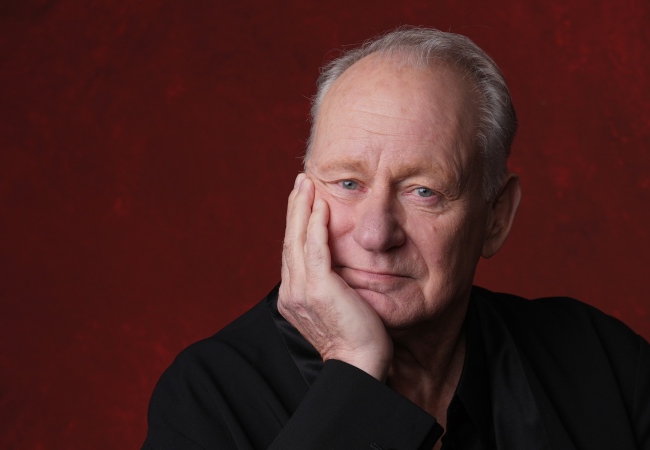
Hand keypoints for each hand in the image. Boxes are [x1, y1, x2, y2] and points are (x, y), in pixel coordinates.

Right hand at [278, 173, 392, 380]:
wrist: (360, 363)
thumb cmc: (357, 339)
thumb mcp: (338, 307)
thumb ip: (330, 285)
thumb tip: (337, 267)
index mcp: (292, 297)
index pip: (292, 251)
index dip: (296, 223)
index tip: (302, 200)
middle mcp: (291, 292)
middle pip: (289, 239)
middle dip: (294, 207)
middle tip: (301, 181)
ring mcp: (300, 290)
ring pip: (297, 239)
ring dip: (302, 207)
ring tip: (306, 183)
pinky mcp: (317, 289)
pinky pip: (314, 248)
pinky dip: (315, 224)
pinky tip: (320, 205)